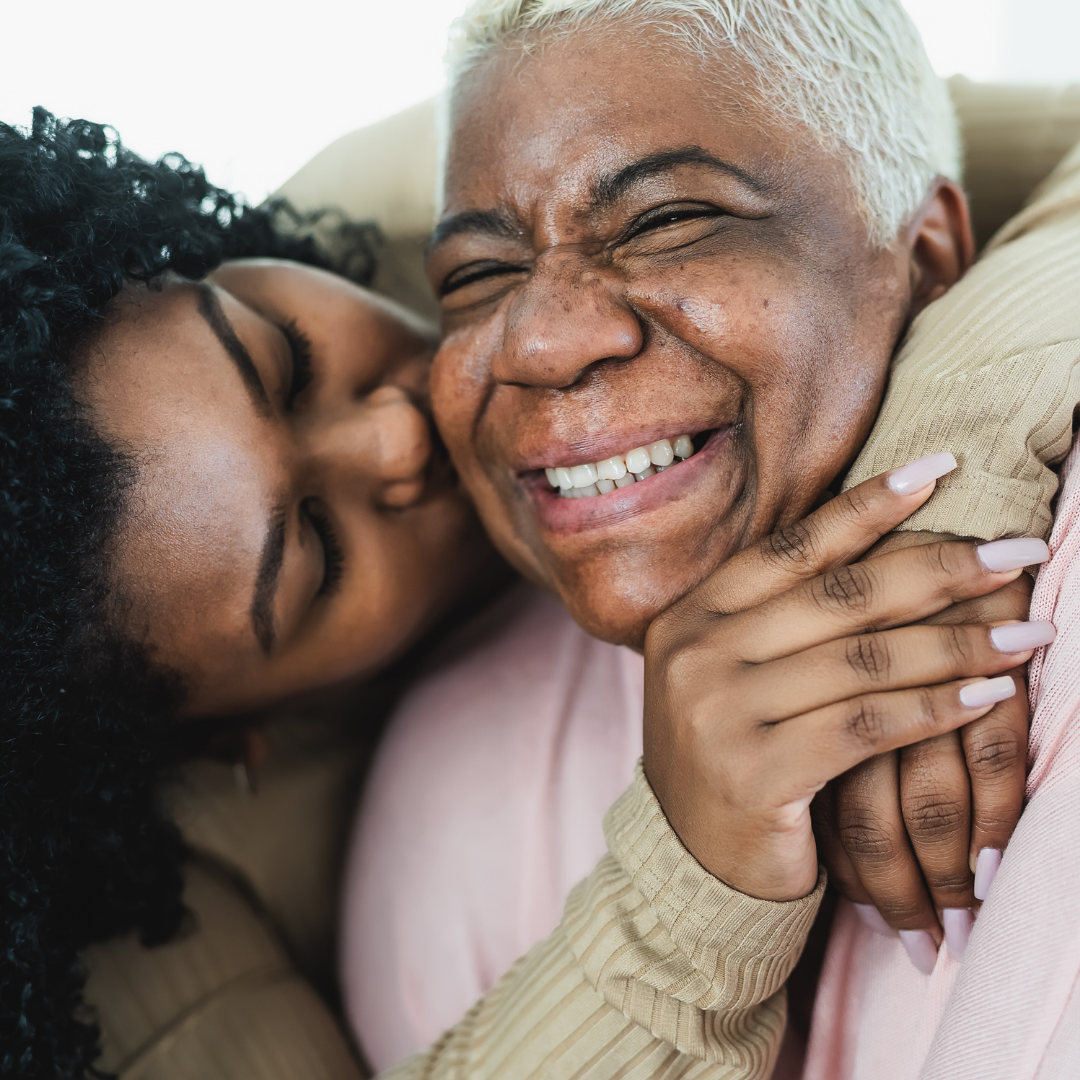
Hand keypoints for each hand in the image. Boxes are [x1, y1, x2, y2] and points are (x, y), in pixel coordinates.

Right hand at [642, 467, 1048, 900]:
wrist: (691, 864)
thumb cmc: (732, 755)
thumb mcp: (736, 674)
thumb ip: (783, 617)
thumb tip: (887, 545)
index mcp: (690, 616)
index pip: (791, 548)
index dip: (867, 506)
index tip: (937, 470)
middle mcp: (696, 654)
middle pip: (837, 596)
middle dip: (938, 568)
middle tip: (1016, 550)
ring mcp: (718, 713)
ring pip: (861, 661)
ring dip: (957, 643)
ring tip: (1028, 630)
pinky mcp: (754, 774)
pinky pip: (866, 726)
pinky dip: (934, 707)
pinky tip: (988, 695)